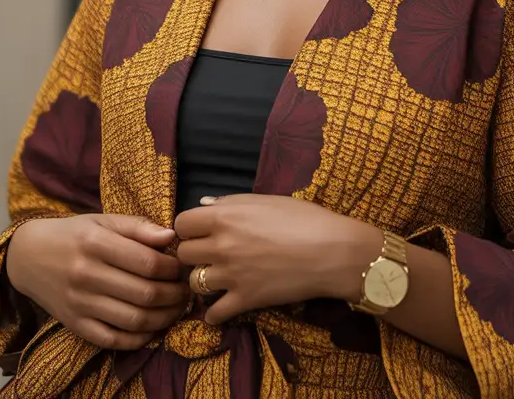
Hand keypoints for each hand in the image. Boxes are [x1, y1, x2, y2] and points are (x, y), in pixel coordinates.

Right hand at [6, 214, 191, 349]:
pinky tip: (153, 326)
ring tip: (176, 308)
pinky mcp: (75, 325)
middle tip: (186, 290)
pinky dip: (139, 338)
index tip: (182, 265)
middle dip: (174, 294)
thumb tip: (171, 236)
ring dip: (164, 318)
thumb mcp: (102, 220)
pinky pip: (113, 340)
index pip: (147, 262)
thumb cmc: (73, 234)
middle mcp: (86, 275)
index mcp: (96, 244)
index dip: (173, 267)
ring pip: (134, 320)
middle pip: (144, 293)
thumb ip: (137, 227)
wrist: (28, 257)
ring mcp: (80, 304)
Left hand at [174, 195, 379, 325]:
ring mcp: (231, 276)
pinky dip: (214, 312)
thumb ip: (231, 203)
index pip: (181, 224)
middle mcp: (222, 246)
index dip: (190, 227)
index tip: (201, 230)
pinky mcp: (245, 300)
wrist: (332, 251)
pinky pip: (213, 313)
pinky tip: (223, 305)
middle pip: (183, 254)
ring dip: (203, 279)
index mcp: (225, 216)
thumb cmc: (303, 218)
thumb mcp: (266, 200)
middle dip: (194, 252)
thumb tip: (205, 205)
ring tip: (218, 277)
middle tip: (210, 253)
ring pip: (194, 283)